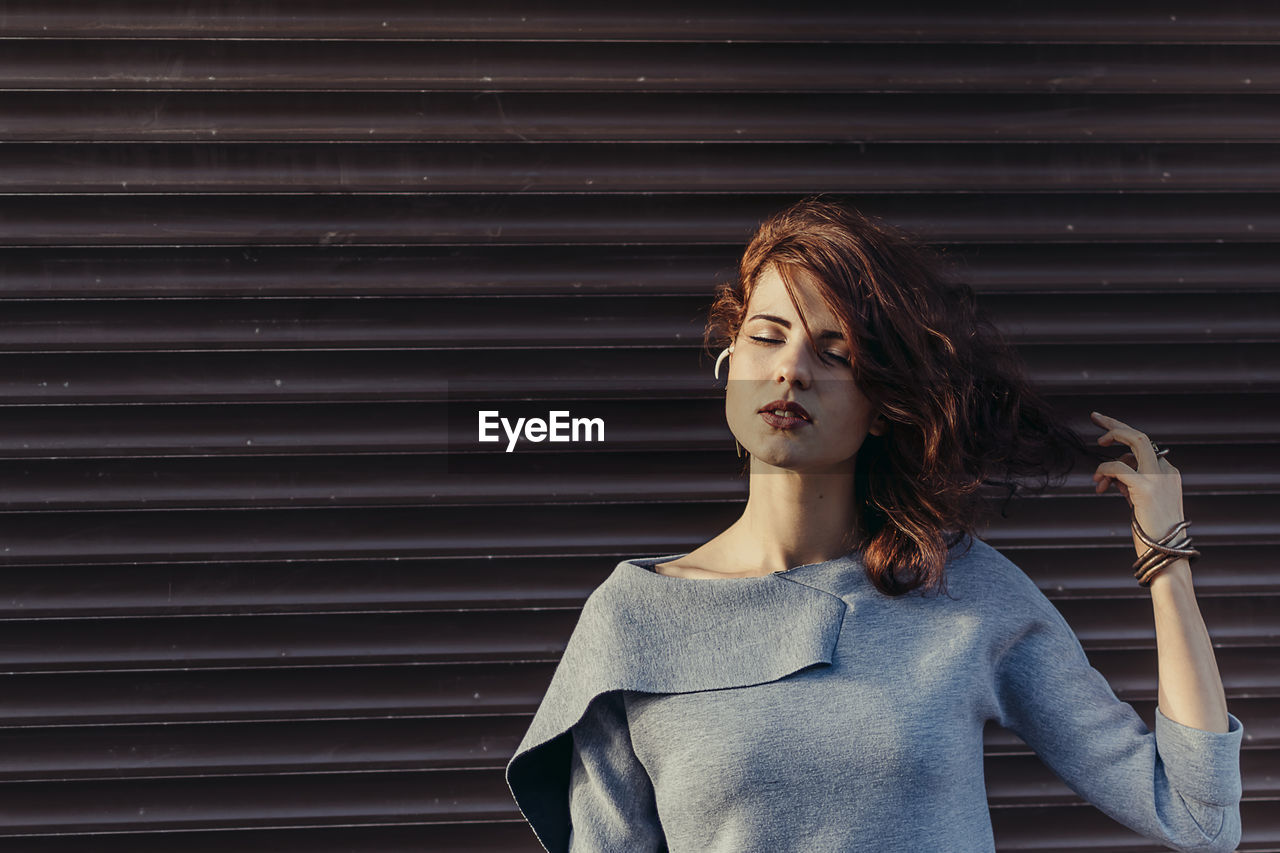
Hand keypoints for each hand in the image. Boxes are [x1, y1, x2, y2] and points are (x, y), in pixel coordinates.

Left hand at [1089, 411, 1187, 557]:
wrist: (1166, 556)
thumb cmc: (1153, 534)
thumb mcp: (1141, 503)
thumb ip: (1130, 485)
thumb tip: (1111, 477)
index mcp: (1170, 474)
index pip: (1143, 450)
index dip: (1120, 448)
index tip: (1103, 438)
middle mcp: (1168, 471)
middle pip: (1141, 436)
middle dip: (1116, 424)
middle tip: (1094, 416)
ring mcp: (1159, 477)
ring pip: (1135, 441)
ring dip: (1108, 456)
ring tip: (1097, 481)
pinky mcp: (1147, 487)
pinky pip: (1118, 466)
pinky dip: (1104, 470)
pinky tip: (1099, 484)